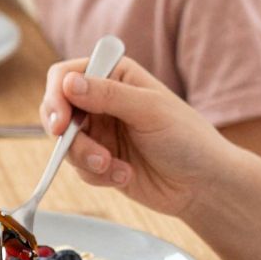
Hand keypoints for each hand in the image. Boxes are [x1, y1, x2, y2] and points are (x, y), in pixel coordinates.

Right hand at [38, 54, 242, 219]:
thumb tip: (67, 82)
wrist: (203, 184)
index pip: (66, 75)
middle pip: (57, 109)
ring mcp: (99, 132)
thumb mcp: (150, 110)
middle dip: (65, 132)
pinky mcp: (99, 161)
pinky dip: (98, 174)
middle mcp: (102, 101)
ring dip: (84, 157)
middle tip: (71, 145)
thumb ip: (108, 94)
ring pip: (65, 143)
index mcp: (116, 76)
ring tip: (111, 165)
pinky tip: (125, 175)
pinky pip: (79, 168)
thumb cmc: (187, 139)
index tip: (60, 120)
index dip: (57, 94)